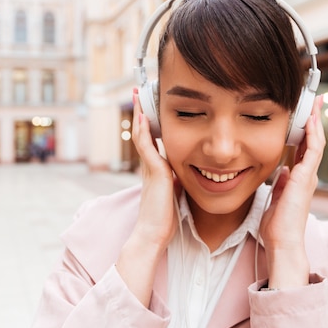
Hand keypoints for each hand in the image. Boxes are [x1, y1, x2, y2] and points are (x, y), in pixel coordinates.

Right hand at [116, 88, 179, 306]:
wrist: (153, 234)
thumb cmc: (165, 220)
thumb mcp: (176, 194)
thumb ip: (179, 182)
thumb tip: (190, 174)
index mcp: (156, 170)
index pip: (151, 140)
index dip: (150, 124)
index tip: (150, 108)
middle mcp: (149, 165)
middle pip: (143, 132)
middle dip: (142, 112)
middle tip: (139, 93)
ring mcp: (149, 168)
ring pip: (141, 134)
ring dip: (140, 114)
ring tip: (138, 95)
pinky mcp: (153, 172)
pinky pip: (145, 146)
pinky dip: (144, 130)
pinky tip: (144, 116)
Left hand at [259, 95, 325, 287]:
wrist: (282, 241)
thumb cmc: (277, 225)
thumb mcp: (276, 198)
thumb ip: (280, 183)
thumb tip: (282, 171)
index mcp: (298, 179)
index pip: (303, 149)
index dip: (304, 131)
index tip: (304, 115)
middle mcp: (306, 175)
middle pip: (313, 141)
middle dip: (313, 121)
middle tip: (314, 101)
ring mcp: (308, 176)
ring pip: (316, 142)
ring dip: (315, 122)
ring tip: (315, 103)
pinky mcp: (305, 178)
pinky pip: (312, 151)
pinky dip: (312, 134)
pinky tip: (310, 120)